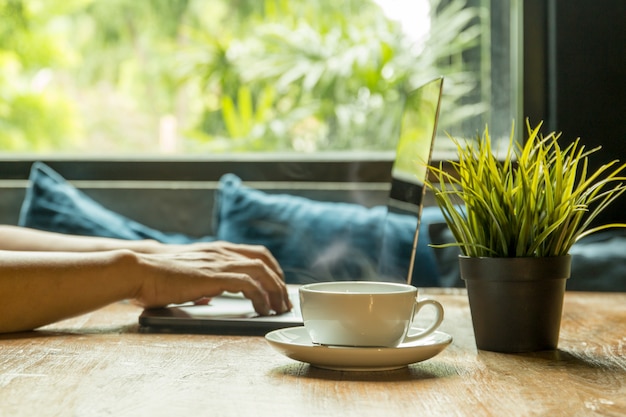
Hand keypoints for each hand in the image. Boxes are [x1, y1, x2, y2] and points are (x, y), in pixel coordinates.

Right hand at [132, 242, 291, 314]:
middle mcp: (222, 252)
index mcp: (217, 250)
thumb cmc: (157, 276)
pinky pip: (249, 283)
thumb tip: (209, 297)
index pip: (256, 253)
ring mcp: (219, 262)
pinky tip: (262, 309)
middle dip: (279, 282)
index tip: (278, 285)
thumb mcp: (187, 277)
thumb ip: (202, 284)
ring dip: (275, 290)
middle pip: (265, 261)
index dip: (272, 269)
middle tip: (284, 301)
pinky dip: (261, 296)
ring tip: (279, 308)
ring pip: (262, 271)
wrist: (140, 270)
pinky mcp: (215, 276)